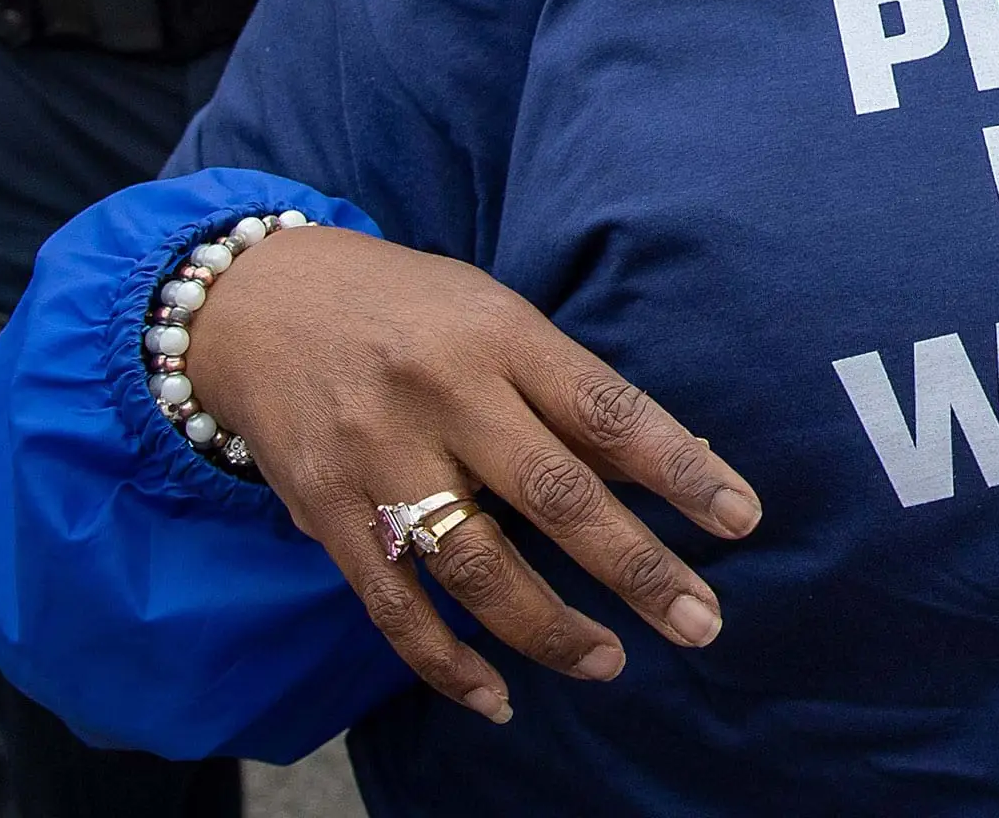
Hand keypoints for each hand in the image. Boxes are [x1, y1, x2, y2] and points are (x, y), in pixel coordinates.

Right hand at [185, 226, 760, 724]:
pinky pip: (396, 608)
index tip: (740, 520)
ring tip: (610, 661)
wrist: (258, 304)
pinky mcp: (328, 512)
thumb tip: (683, 462)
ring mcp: (377, 455)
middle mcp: (440, 392)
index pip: (608, 410)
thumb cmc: (408, 311)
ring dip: (551, 629)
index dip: (680, 468)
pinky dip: (447, 662)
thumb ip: (574, 396)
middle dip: (637, 568)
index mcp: (498, 334)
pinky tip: (498, 695)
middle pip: (554, 495)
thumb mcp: (496, 320)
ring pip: (477, 566)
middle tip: (701, 623)